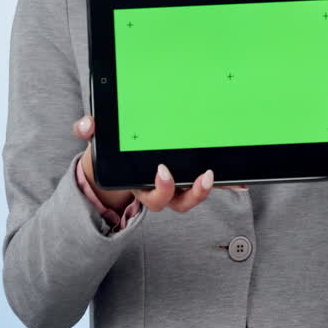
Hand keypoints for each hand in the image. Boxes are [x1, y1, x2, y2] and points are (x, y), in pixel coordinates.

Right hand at [72, 115, 246, 213]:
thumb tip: (86, 125)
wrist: (113, 164)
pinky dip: (225, 182)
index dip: (161, 188)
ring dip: (209, 188)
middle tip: (202, 176)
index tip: (164, 171)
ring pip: (193, 195)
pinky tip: (241, 178)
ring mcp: (176, 186)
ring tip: (219, 174)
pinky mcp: (189, 177)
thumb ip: (90, 130)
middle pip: (178, 202)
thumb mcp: (97, 141)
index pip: (153, 194)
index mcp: (140, 184)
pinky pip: (208, 183)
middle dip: (192, 193)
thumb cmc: (110, 153)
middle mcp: (160, 190)